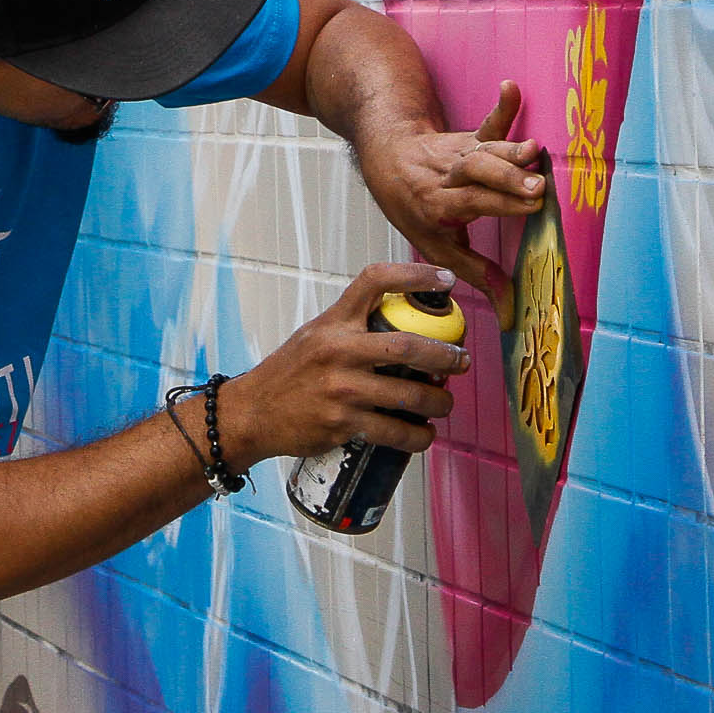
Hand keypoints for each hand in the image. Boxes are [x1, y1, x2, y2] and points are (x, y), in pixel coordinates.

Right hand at [220, 262, 468, 465]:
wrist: (252, 413)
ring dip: (439, 402)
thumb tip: (405, 328)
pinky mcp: (342, 423)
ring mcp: (341, 388)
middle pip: (408, 345)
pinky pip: (394, 431)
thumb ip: (352, 329)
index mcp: (333, 322)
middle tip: (462, 362)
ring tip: (445, 405)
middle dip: (445, 355)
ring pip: (410, 394)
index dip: (415, 276)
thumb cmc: (289, 374)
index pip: (375, 282)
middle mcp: (338, 350)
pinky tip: (424, 435)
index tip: (446, 281)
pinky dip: (418, 436)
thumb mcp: (315, 337)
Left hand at [356, 83, 545, 311]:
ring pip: (485, 150)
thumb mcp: (435, 245)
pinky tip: (511, 87)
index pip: (471, 203)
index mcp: (437, 205)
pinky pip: (487, 123)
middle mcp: (447, 176)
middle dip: (506, 179)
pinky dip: (502, 106)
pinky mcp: (469, 138)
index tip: (532, 208)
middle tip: (537, 188)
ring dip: (511, 150)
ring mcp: (458, 154)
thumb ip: (475, 273)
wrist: (388, 157)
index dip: (499, 205)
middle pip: (477, 174)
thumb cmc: (414, 207)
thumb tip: (509, 311)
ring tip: (536, 150)